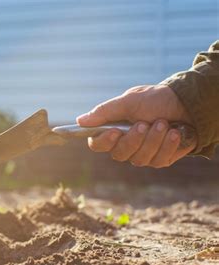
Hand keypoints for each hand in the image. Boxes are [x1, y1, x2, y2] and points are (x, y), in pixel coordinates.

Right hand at [76, 85, 195, 167]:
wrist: (187, 103)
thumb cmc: (155, 99)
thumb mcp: (129, 100)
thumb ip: (105, 111)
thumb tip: (80, 121)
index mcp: (113, 129)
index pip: (97, 144)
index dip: (103, 141)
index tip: (115, 131)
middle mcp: (125, 144)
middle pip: (119, 154)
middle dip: (134, 139)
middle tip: (145, 123)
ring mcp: (142, 154)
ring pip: (140, 159)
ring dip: (154, 140)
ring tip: (164, 123)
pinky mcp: (160, 159)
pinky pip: (159, 160)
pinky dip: (168, 145)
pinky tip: (175, 133)